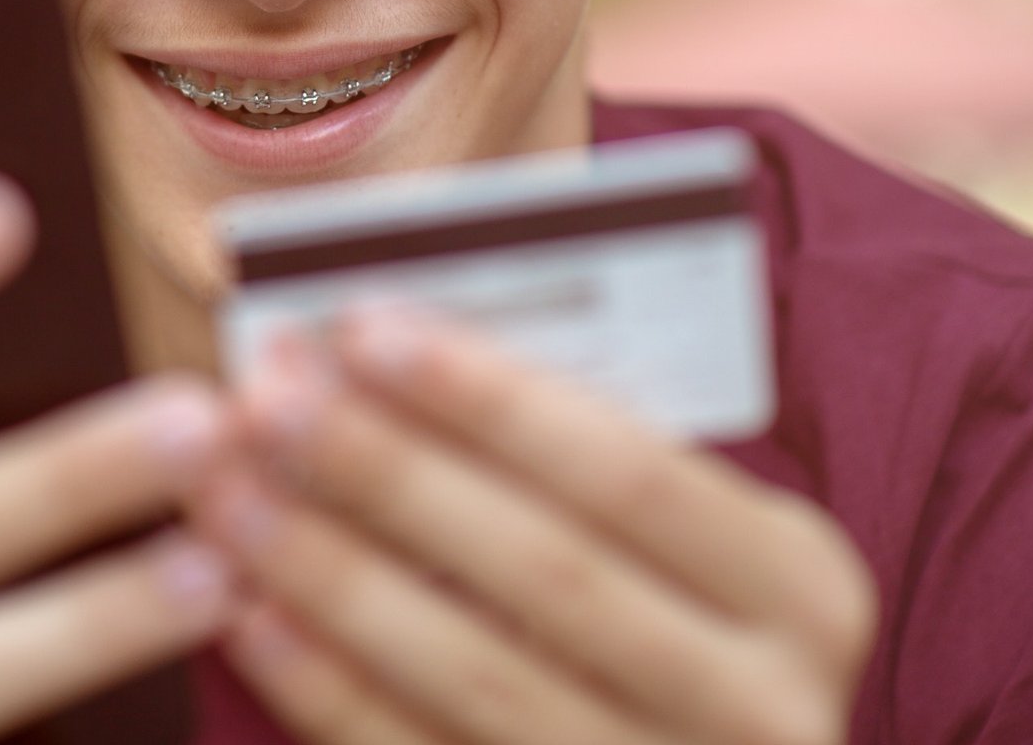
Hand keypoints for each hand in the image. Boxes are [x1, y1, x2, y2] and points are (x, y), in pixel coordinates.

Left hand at [198, 307, 875, 744]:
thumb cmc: (670, 594)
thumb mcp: (679, 521)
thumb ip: (572, 443)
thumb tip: (387, 345)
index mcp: (802, 584)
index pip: (630, 471)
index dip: (490, 398)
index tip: (361, 325)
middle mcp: (768, 708)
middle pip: (547, 573)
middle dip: (391, 474)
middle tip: (267, 397)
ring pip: (481, 681)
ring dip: (336, 575)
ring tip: (231, 490)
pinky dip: (334, 692)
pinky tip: (255, 613)